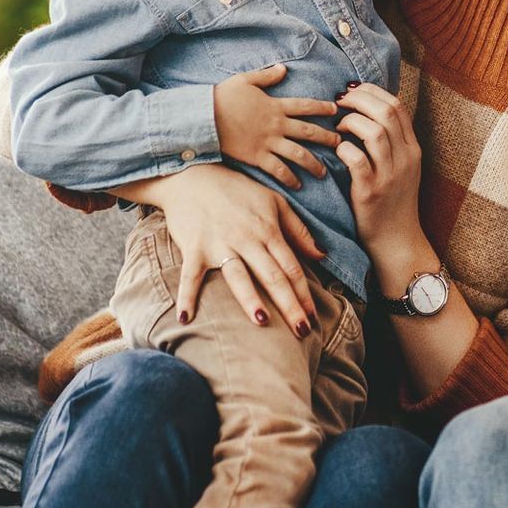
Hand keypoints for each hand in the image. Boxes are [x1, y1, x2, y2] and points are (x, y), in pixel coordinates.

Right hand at [120, 163, 322, 336]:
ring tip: (262, 322)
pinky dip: (186, 295)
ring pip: (238, 276)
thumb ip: (298, 230)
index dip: (304, 293)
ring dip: (250, 299)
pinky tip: (185, 317)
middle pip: (272, 276)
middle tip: (302, 331)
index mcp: (268, 231)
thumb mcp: (274, 202)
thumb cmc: (237, 190)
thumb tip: (321, 255)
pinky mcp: (194, 248)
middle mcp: (246, 240)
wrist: (193, 175)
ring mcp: (219, 245)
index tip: (313, 317)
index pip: (291, 267)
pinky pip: (190, 275)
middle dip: (289, 304)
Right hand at [212, 64, 341, 188]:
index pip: (305, 106)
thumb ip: (266, 76)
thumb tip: (283, 69)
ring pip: (298, 154)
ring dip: (313, 164)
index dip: (322, 107)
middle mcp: (276, 125)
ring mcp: (267, 142)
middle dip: (326, 138)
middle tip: (340, 143)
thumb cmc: (222, 96)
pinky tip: (298, 185)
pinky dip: (289, 178)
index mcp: (275, 105)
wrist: (203, 117)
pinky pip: (278, 169)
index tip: (335, 111)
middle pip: (308, 132)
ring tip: (324, 172)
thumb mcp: (245, 80)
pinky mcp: (257, 157)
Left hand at [334, 83, 431, 275]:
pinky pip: (357, 160)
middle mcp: (406, 159)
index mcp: (413, 149)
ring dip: (351, 122)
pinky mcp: (371, 192)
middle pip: (386, 113)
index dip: (372, 92)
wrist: (397, 240)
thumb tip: (367, 110)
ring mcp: (390, 176)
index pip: (397, 106)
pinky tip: (338, 149)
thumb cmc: (392, 201)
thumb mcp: (401, 167)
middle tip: (339, 102)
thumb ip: (391, 141)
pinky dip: (344, 148)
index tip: (352, 91)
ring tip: (338, 127)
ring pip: (376, 132)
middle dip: (359, 100)